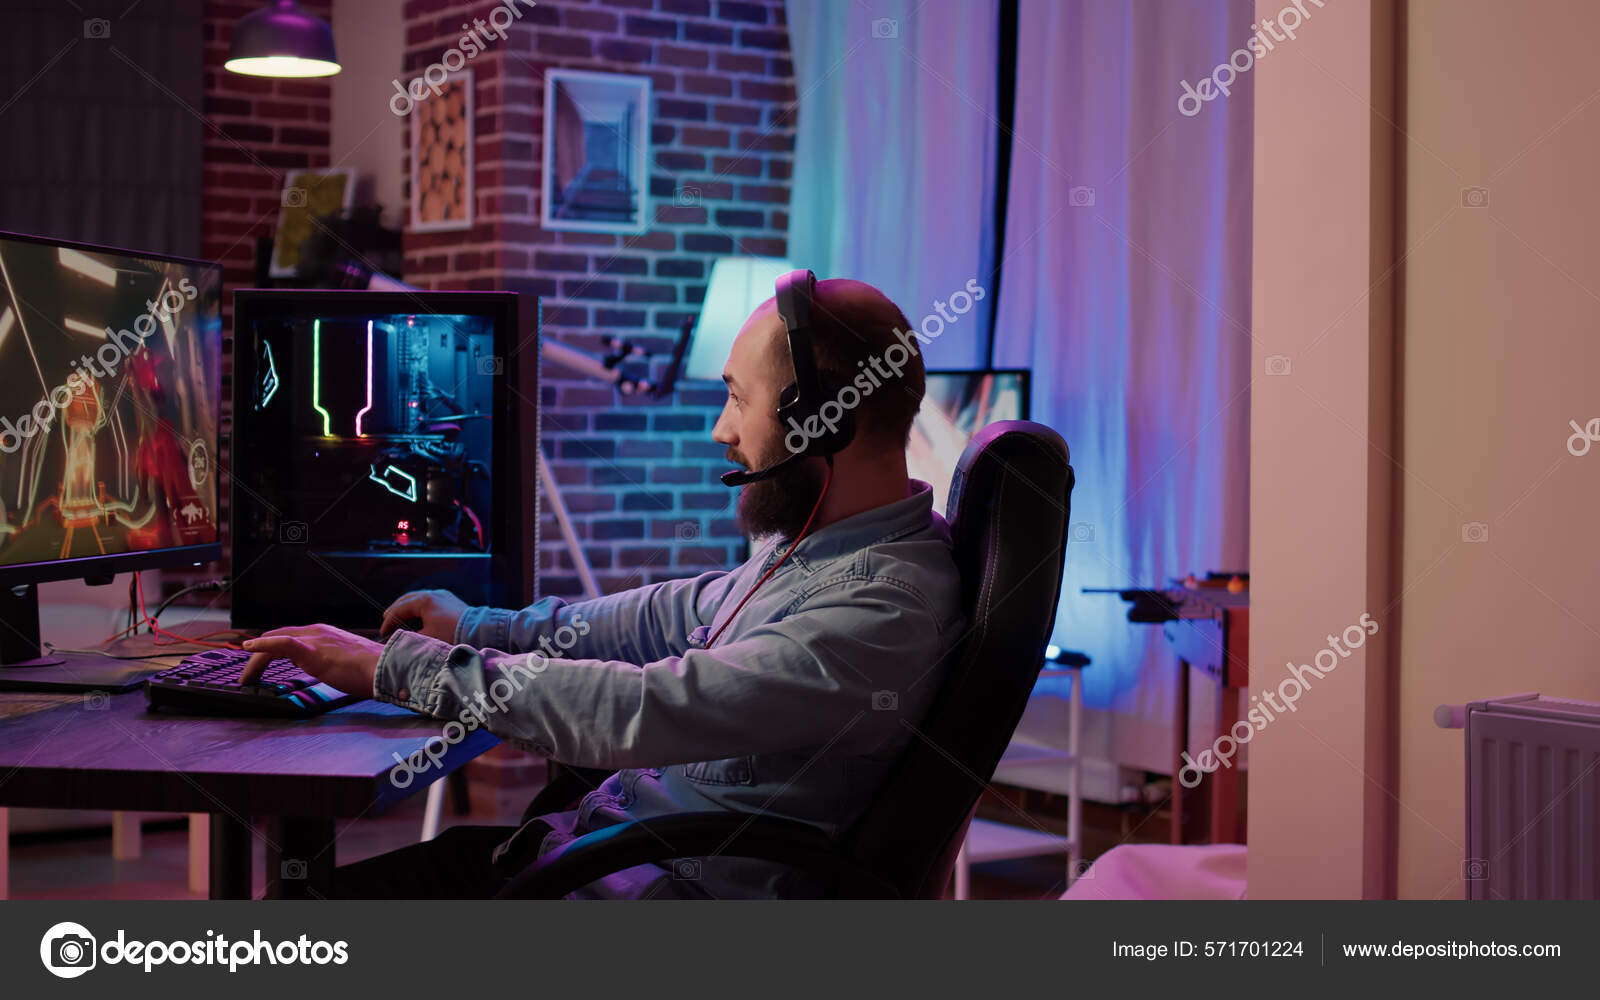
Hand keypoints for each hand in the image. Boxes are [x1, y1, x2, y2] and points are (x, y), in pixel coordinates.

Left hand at [239, 624, 384, 694]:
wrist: (385, 669)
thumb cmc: (372, 670)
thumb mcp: (346, 662)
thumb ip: (332, 661)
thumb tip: (329, 669)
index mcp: (325, 634)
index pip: (289, 638)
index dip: (271, 650)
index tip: (261, 667)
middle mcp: (317, 632)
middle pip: (277, 638)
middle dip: (258, 657)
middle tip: (249, 677)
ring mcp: (314, 639)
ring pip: (275, 641)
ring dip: (256, 660)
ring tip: (247, 678)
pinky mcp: (312, 650)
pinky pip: (280, 643)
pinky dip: (262, 645)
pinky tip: (249, 648)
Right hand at [379, 588, 466, 641]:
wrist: (479, 631)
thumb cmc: (452, 634)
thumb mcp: (427, 638)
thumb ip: (409, 637)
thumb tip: (399, 638)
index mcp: (424, 601)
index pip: (400, 609)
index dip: (389, 622)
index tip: (383, 633)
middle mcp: (433, 594)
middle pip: (407, 599)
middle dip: (396, 609)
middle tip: (386, 618)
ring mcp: (443, 595)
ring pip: (418, 598)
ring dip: (407, 607)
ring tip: (400, 615)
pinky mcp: (450, 600)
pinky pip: (429, 600)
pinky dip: (419, 606)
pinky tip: (418, 614)